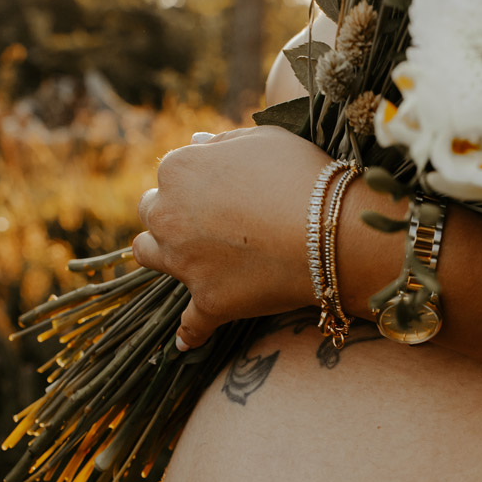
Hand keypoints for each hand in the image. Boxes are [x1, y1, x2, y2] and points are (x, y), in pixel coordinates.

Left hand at [132, 126, 332, 350]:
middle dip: (173, 214)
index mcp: (179, 170)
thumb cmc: (303, 177)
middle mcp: (168, 215)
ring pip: (148, 256)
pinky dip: (189, 333)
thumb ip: (223, 142)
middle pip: (152, 213)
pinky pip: (190, 325)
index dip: (196, 183)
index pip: (170, 175)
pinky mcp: (208, 302)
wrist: (333, 233)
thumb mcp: (265, 138)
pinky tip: (186, 342)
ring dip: (164, 255)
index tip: (220, 192)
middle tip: (208, 222)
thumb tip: (196, 143)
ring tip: (188, 260)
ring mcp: (184, 262)